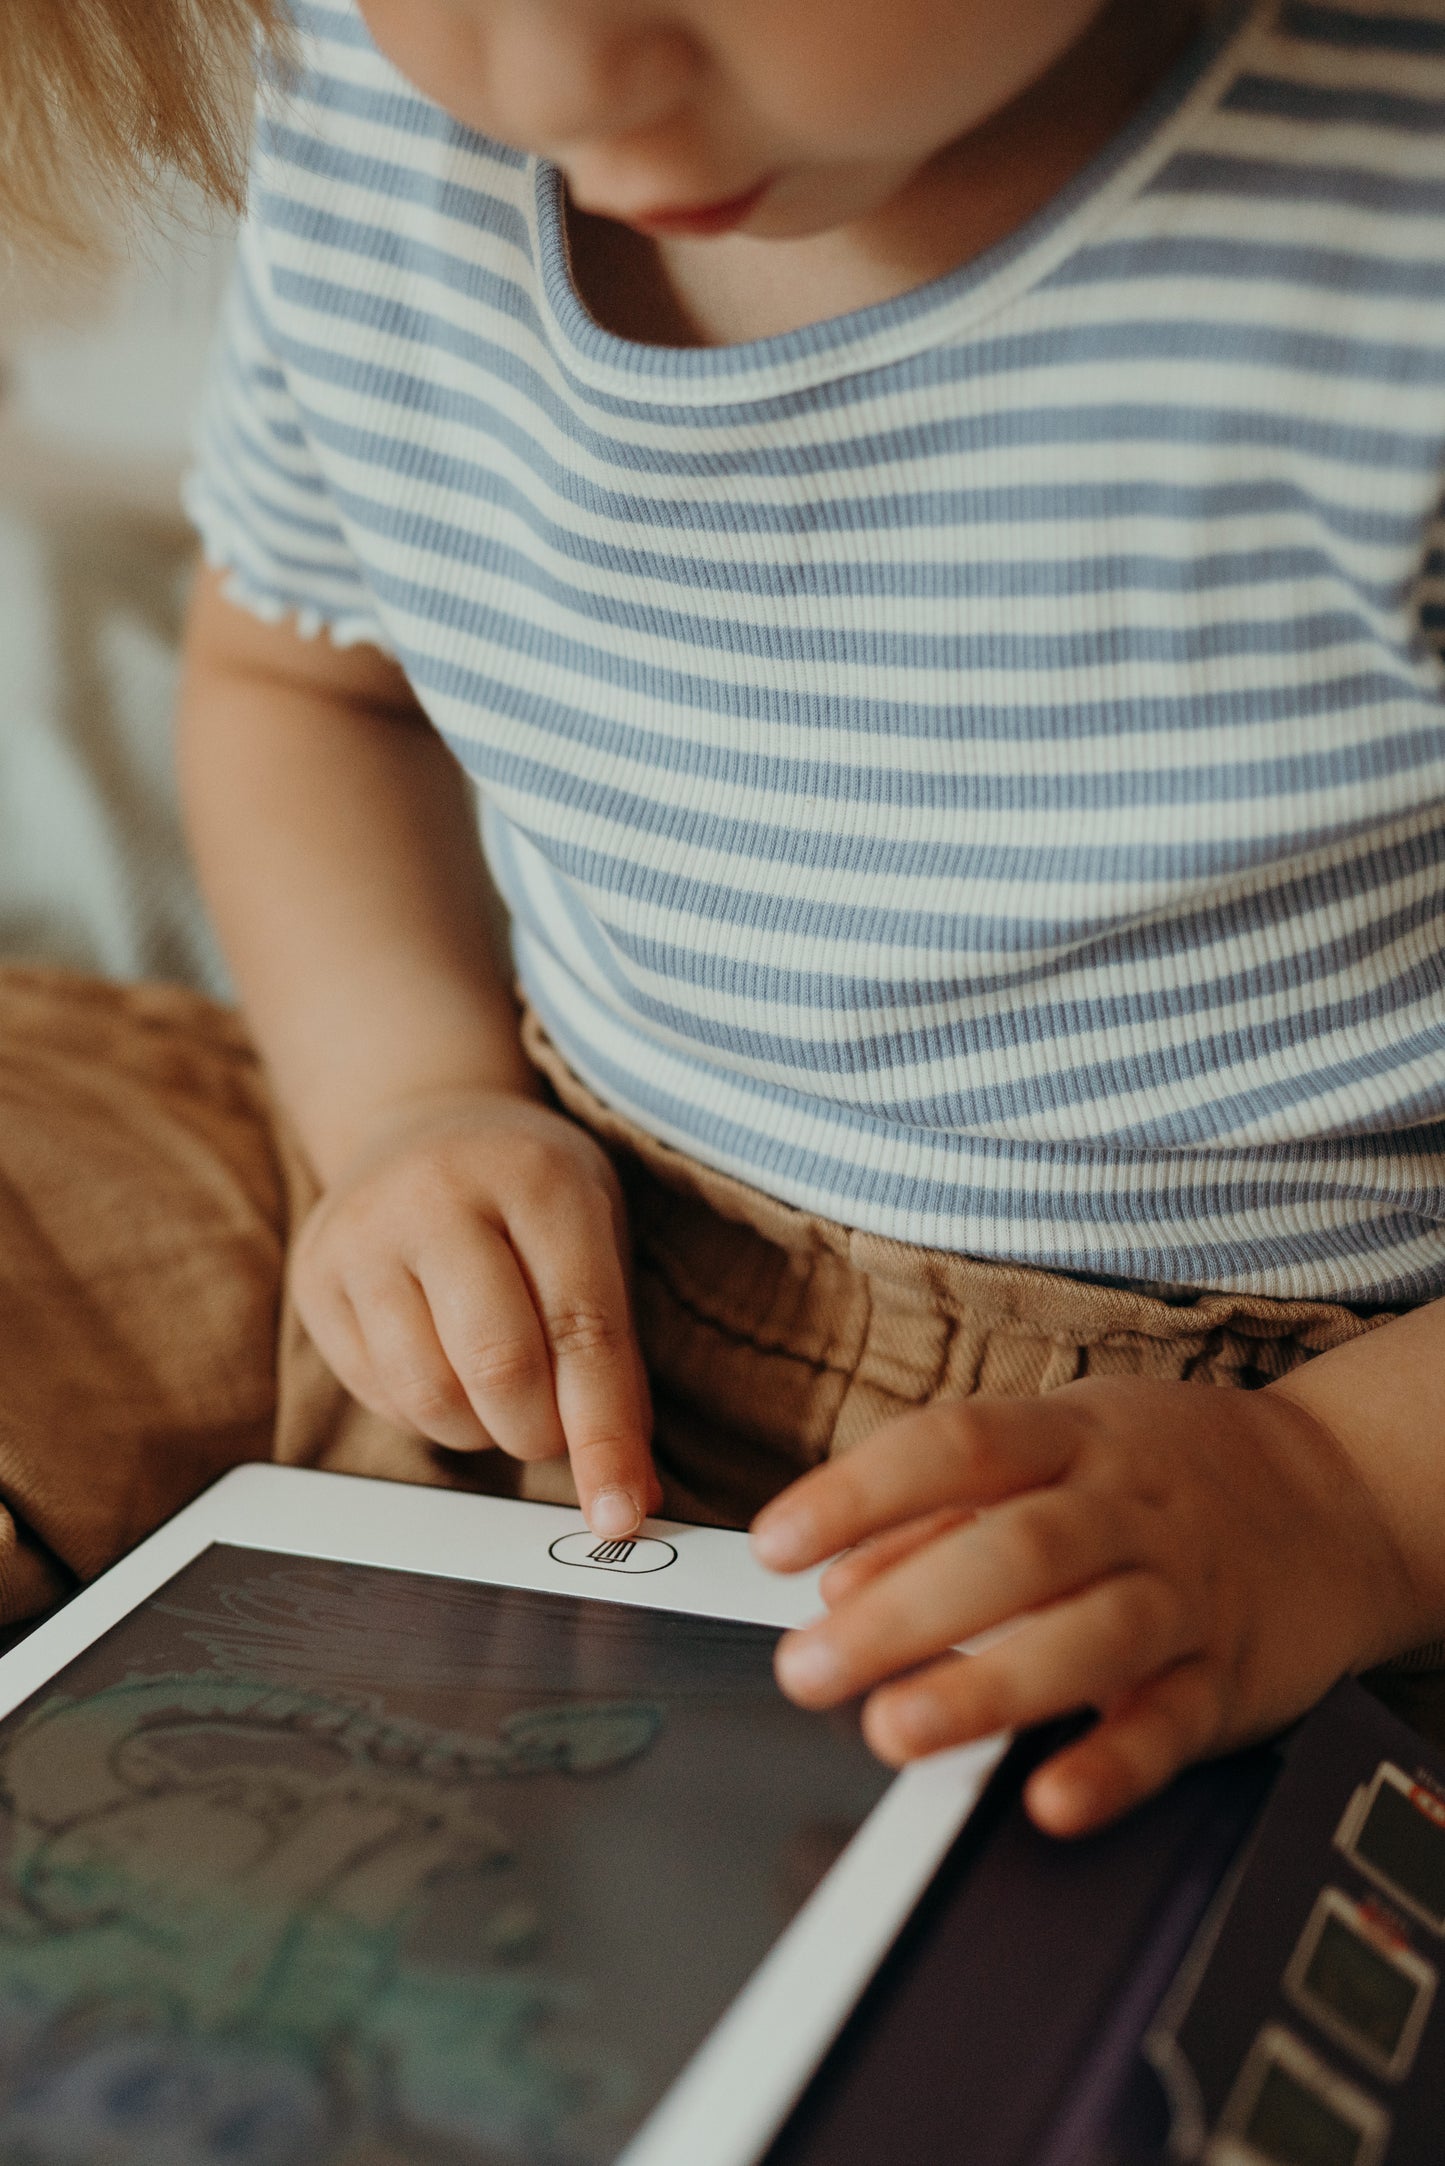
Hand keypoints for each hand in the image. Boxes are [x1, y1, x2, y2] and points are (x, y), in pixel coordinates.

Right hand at [290, 1090, 657, 1535]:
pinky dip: (428, 1413)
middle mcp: (442, 1193)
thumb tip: (630, 1496)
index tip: (620, 1514)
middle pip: (500, 1367)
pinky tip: (446, 1369)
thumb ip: (618, 1364)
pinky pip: (380, 1394)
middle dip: (538, 1433)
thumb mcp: (598, 1242)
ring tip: (499, 1393)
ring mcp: (366, 1232)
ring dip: (481, 1430)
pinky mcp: (315, 1275)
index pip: (582, 1327)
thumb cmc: (531, 1199)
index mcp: (538, 1177)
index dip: (604, 1434)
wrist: (421, 1124)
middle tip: (551, 1430)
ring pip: (430, 1395)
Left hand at [750, 1378, 1427, 1835]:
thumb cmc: (1155, 1475)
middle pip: (1014, 1550)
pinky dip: (1111, 1764)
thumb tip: (837, 1578)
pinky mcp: (1227, 1678)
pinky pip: (1171, 1722)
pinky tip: (1050, 1797)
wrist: (1331, 1498)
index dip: (858, 1493)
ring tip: (894, 1730)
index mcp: (1073, 1437)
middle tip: (808, 1667)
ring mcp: (1183, 1593)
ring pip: (1090, 1634)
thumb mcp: (1056, 1451)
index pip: (955, 1447)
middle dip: (901, 1612)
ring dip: (987, 1686)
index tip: (774, 1545)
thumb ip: (944, 1512)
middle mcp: (1129, 1510)